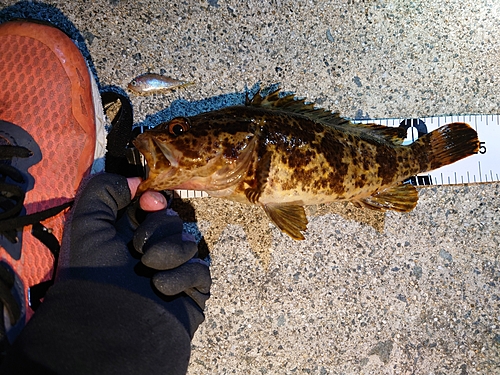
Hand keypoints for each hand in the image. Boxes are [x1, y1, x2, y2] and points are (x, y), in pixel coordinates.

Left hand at [2, 173, 210, 373]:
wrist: (109, 322)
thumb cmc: (94, 272)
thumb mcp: (85, 221)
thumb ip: (104, 189)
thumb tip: (136, 181)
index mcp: (129, 233)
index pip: (155, 205)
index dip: (155, 200)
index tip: (148, 204)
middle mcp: (153, 248)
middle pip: (173, 220)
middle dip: (156, 230)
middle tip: (138, 250)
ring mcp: (174, 269)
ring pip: (189, 242)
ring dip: (168, 254)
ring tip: (148, 271)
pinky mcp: (192, 289)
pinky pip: (200, 269)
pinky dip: (180, 277)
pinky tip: (160, 288)